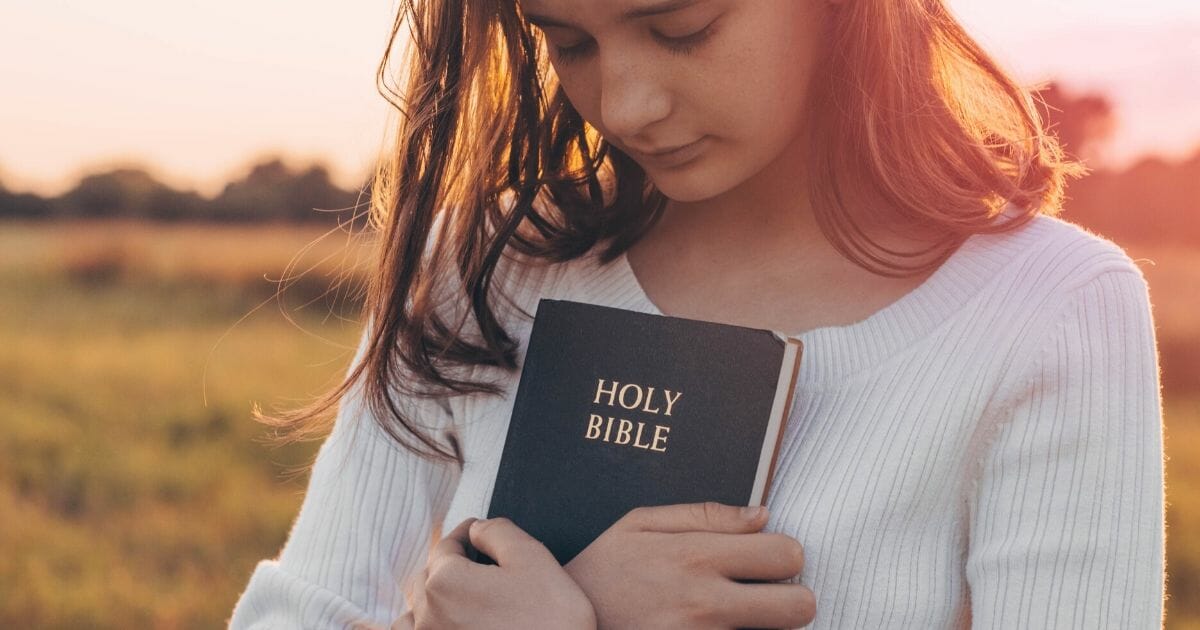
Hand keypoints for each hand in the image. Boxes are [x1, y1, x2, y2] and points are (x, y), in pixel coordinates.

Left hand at [394, 517, 596, 629]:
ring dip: (434, 598)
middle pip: (429, 576)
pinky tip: (447, 624)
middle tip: (477, 561)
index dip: (464, 533)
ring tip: (460, 595)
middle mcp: (429, 615)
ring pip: (417, 611)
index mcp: (445, 581)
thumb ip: (497, 531)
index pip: (446, 546)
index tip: (476, 530)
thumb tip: (476, 529)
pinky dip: (424, 627)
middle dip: (451, 563)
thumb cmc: (552, 619)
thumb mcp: (532, 558)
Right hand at [564, 502, 815, 628]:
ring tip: (733, 619)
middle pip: (799, 606)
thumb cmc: (600, 573)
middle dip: (792, 600)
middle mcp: (705, 603)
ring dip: (763, 628)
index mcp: (695, 556)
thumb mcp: (637, 525)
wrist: (559, 628)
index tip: (768, 562)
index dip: (785, 557)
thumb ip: (704, 515)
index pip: (786, 554)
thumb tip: (762, 515)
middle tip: (767, 598)